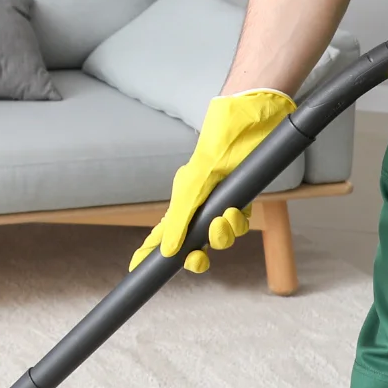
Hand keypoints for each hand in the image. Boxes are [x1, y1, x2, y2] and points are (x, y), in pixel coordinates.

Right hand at [129, 90, 294, 274]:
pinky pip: (240, 224)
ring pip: (220, 236)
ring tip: (228, 216)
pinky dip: (239, 222)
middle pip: (192, 242)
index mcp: (180, 197)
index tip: (134, 269)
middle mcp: (198, 202)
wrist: (253, 118)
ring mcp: (221, 201)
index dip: (148, 251)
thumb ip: (181, 217)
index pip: (159, 230)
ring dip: (225, 234)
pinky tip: (239, 209)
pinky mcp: (243, 197)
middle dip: (197, 254)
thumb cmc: (219, 141)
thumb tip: (168, 250)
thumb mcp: (196, 181)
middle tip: (199, 257)